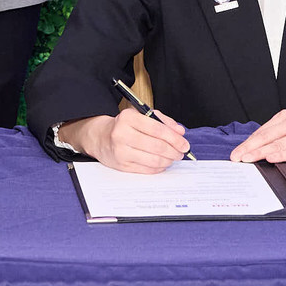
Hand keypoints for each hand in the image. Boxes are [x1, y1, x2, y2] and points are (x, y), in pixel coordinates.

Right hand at [61, 108, 191, 172]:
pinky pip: (147, 169)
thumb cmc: (125, 126)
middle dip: (174, 151)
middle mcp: (122, 134)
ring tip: (173, 157)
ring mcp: (121, 151)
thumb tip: (180, 132)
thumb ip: (163, 121)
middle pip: (157, 146)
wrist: (101, 137)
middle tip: (181, 152)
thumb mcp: (142, 116)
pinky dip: (159, 167)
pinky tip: (162, 163)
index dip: (175, 138)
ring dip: (168, 160)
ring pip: (153, 160)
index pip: (157, 129)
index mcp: (128, 118)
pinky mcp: (121, 165)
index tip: (184, 143)